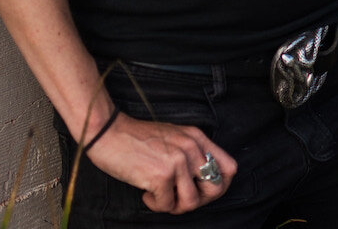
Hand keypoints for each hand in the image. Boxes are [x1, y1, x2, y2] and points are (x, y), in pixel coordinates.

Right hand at [85, 112, 237, 213]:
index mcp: (196, 137)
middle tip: (178, 196)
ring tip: (160, 194)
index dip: (220, 185)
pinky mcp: (161, 175)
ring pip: (191, 202)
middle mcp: (191, 147)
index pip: (229, 167)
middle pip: (216, 188)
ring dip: (174, 205)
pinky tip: (145, 191)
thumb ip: (191, 154)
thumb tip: (206, 183)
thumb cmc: (137, 138)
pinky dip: (155, 204)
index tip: (202, 190)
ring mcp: (177, 160)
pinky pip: (166, 205)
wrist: (108, 133)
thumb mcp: (173, 137)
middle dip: (198, 200)